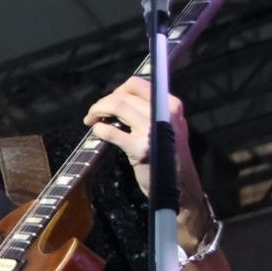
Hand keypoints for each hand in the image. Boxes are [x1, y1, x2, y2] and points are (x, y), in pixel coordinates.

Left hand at [82, 75, 213, 240]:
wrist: (180, 186)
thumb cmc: (169, 155)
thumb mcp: (168, 125)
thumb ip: (149, 109)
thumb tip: (117, 98)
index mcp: (171, 104)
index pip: (137, 84)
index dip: (117, 90)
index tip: (109, 101)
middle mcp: (165, 113)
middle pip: (123, 95)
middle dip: (102, 102)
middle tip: (94, 113)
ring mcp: (153, 131)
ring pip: (117, 106)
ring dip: (97, 111)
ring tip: (91, 120)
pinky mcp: (141, 149)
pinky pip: (111, 131)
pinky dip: (99, 130)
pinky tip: (97, 132)